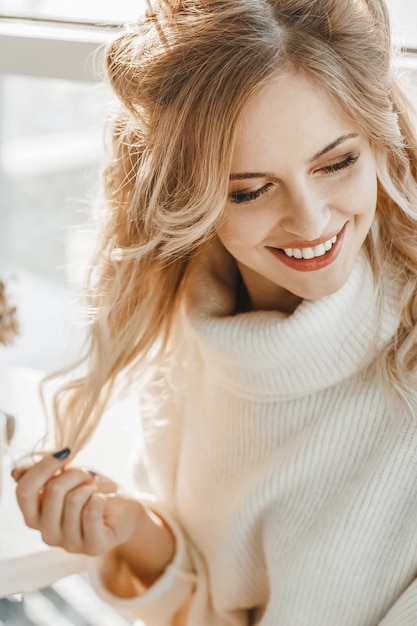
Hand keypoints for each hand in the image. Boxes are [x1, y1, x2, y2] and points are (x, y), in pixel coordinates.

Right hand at [12, 449, 150, 555]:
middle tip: (87, 476)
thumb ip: (42, 472)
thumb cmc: (92, 490)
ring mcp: (69, 544)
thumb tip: (17, 471)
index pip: (24, 491)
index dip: (42, 467)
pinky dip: (99, 497)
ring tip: (95, 491)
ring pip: (74, 499)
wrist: (125, 508)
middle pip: (52, 490)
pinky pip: (91, 512)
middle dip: (75, 473)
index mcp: (35, 516)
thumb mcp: (67, 475)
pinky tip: (102, 501)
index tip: (64, 452)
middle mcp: (47, 534)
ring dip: (90, 486)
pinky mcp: (93, 547)